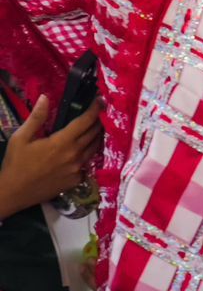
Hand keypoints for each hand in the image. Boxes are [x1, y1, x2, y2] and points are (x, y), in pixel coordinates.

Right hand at [0, 96, 102, 219]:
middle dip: (98, 121)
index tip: (101, 100)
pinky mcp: (77, 180)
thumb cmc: (16, 164)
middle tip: (99, 113)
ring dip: (97, 136)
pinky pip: (88, 163)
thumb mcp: (20, 138)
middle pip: (94, 134)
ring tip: (96, 127)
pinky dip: (88, 154)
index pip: (85, 121)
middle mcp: (74, 154)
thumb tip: (45, 97)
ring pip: (94, 148)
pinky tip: (85, 149)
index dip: (95, 109)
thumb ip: (36, 118)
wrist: (13, 193)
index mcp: (62, 142)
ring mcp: (78, 169)